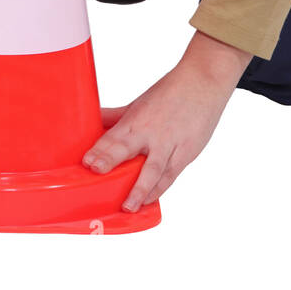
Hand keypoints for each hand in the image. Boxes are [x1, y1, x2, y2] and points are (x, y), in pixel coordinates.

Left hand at [82, 31, 252, 211]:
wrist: (203, 83)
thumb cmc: (169, 92)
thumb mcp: (139, 103)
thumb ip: (116, 116)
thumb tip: (91, 120)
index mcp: (136, 118)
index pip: (113, 136)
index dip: (100, 149)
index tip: (87, 161)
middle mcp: (150, 132)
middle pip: (128, 147)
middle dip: (111, 159)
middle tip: (97, 171)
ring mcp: (169, 144)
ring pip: (152, 169)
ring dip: (139, 188)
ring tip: (128, 206)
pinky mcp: (185, 153)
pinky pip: (170, 175)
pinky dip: (158, 190)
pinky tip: (148, 201)